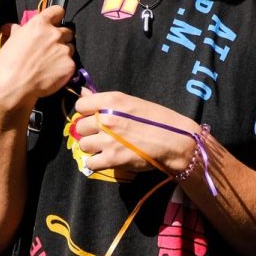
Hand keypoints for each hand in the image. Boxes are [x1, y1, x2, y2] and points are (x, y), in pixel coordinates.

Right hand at [0, 5, 76, 116]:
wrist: (12, 86)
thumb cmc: (7, 63)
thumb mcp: (11, 41)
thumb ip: (19, 31)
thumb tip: (16, 27)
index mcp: (40, 24)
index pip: (58, 11)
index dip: (56, 17)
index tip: (54, 23)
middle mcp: (55, 34)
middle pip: (67, 31)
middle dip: (61, 38)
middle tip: (50, 49)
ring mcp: (64, 50)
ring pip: (71, 47)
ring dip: (64, 53)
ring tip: (50, 64)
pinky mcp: (70, 65)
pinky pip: (71, 63)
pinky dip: (64, 68)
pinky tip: (52, 74)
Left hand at [69, 92, 198, 177]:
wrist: (175, 141)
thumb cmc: (158, 119)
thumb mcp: (132, 102)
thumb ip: (105, 100)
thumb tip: (83, 93)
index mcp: (112, 101)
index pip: (80, 106)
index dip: (86, 113)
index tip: (95, 118)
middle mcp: (106, 119)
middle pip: (80, 127)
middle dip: (90, 132)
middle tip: (103, 135)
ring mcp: (107, 140)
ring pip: (83, 145)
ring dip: (92, 148)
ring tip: (106, 148)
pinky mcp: (111, 160)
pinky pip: (89, 163)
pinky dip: (96, 163)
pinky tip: (108, 159)